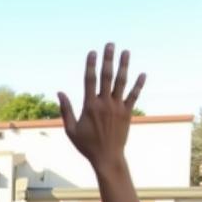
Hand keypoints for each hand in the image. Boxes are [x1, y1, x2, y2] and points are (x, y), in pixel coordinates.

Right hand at [59, 44, 145, 174]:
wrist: (107, 157)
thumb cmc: (86, 145)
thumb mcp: (71, 129)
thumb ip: (66, 110)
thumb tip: (60, 93)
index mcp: (90, 106)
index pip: (90, 80)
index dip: (91, 65)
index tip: (92, 52)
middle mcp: (105, 103)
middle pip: (107, 76)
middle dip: (108, 59)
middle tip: (110, 45)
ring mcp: (118, 107)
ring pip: (122, 82)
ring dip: (124, 66)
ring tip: (126, 52)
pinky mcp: (127, 113)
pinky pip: (134, 96)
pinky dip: (139, 85)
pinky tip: (142, 74)